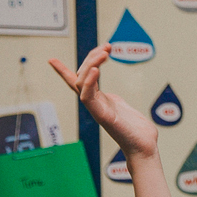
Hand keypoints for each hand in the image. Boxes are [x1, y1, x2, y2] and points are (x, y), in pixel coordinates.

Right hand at [48, 46, 157, 161]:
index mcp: (99, 101)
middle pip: (81, 76)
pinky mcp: (103, 116)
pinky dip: (90, 82)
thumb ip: (117, 102)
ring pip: (82, 83)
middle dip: (91, 58)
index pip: (78, 83)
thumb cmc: (138, 133)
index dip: (64, 71)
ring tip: (104, 53)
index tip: (52, 60)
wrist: (144, 149)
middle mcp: (95, 104)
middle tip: (107, 47)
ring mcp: (97, 109)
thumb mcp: (125, 110)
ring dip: (91, 64)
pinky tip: (95, 70)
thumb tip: (117, 99)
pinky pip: (88, 96)